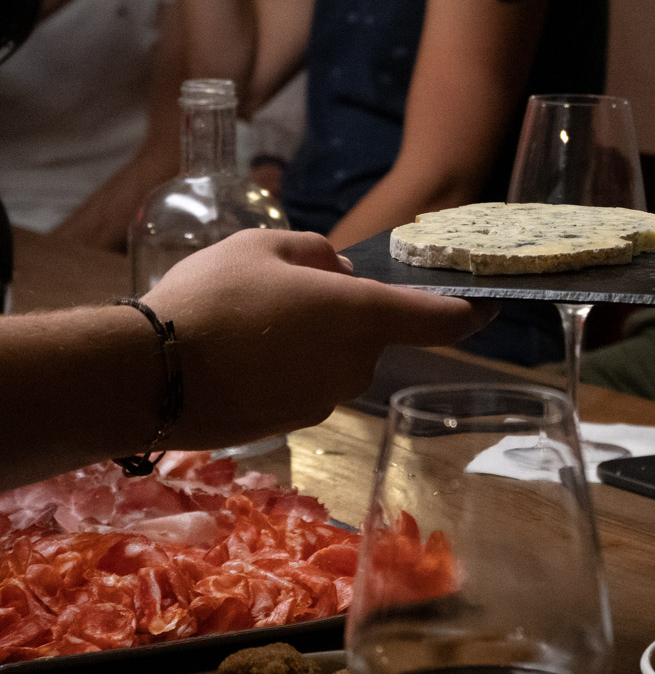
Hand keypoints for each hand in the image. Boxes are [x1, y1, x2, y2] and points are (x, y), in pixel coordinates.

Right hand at [143, 229, 494, 447]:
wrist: (147, 377)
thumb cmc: (210, 298)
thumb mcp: (262, 246)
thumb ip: (314, 254)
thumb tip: (335, 273)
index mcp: (363, 316)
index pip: (439, 319)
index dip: (470, 311)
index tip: (489, 306)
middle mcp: (356, 366)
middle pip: (371, 335)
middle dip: (345, 315)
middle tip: (286, 293)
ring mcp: (324, 402)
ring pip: (335, 362)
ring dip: (310, 344)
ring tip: (246, 326)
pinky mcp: (292, 426)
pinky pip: (303, 387)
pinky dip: (284, 372)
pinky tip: (234, 358)